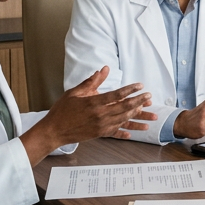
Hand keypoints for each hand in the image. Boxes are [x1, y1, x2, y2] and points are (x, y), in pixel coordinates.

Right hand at [23, 67, 154, 164]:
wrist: (54, 131)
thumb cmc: (62, 110)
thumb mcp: (75, 92)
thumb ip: (91, 81)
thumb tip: (104, 69)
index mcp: (94, 103)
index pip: (117, 94)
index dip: (130, 89)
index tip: (140, 86)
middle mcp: (100, 115)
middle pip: (124, 108)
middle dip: (139, 102)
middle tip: (149, 97)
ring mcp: (101, 126)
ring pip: (124, 120)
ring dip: (139, 117)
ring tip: (151, 114)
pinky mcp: (100, 134)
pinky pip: (116, 133)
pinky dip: (126, 132)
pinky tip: (134, 133)